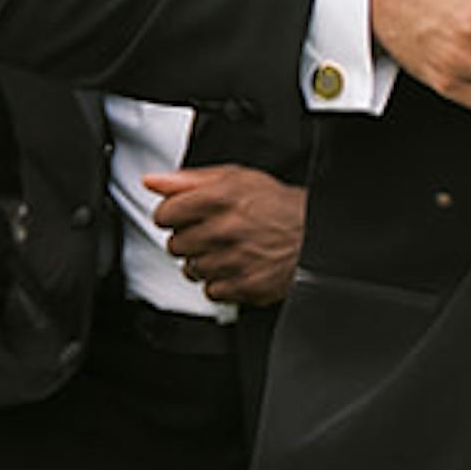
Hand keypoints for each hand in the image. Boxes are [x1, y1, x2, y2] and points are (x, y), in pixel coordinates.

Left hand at [143, 160, 305, 305]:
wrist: (316, 234)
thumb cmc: (277, 206)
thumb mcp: (236, 178)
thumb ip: (190, 180)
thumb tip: (153, 182)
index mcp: (220, 198)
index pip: (165, 214)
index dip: (172, 215)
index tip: (181, 217)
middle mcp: (226, 229)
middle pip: (175, 244)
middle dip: (189, 239)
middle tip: (211, 233)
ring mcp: (234, 260)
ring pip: (191, 270)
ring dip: (204, 262)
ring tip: (226, 250)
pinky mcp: (245, 286)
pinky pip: (211, 291)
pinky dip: (220, 282)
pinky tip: (235, 267)